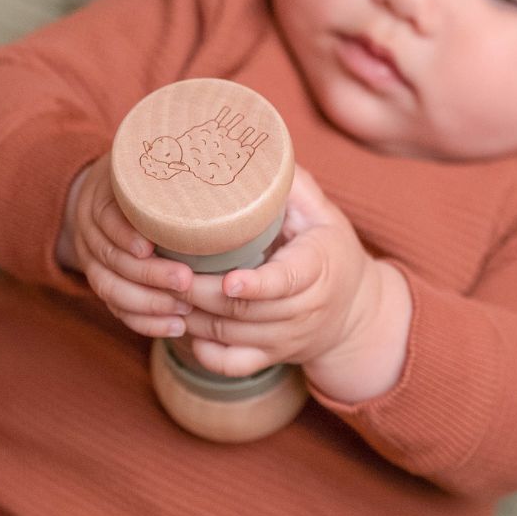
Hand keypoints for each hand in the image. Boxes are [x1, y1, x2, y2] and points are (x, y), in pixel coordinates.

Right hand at [57, 155, 194, 337]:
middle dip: (148, 275)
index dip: (124, 234)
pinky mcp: (105, 284)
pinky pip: (118, 309)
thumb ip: (171, 170)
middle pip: (110, 259)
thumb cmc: (142, 183)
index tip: (149, 246)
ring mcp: (93, 262)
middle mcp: (90, 232)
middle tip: (186, 281)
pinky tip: (175, 327)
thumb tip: (222, 161)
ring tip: (185, 309)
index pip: (106, 219)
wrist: (105, 199)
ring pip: (111, 289)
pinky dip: (145, 322)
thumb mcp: (146, 168)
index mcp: (100, 199)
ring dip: (149, 304)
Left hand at [180, 166, 411, 401]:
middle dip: (200, 294)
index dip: (256, 284)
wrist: (356, 313)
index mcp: (318, 268)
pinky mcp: (270, 358)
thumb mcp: (323, 214)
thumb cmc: (329, 250)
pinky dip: (205, 352)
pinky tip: (181, 329)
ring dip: (192, 317)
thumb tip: (260, 151)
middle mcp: (304, 309)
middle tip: (166, 272)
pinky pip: (233, 365)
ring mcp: (286, 338)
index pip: (287, 282)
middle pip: (245, 310)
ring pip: (232, 336)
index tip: (228, 279)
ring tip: (160, 291)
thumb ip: (294, 187)